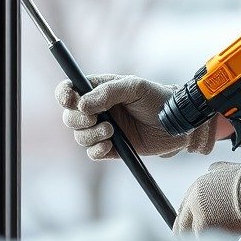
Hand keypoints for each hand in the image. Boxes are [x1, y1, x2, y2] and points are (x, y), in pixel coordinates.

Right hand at [56, 74, 218, 159]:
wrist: (177, 124)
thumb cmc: (158, 98)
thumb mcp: (134, 87)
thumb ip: (107, 92)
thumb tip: (82, 105)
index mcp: (98, 89)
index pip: (70, 90)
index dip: (63, 95)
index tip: (70, 100)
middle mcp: (97, 109)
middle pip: (69, 116)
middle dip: (78, 120)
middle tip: (96, 118)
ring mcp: (104, 129)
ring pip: (80, 136)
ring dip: (90, 135)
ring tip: (112, 131)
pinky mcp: (112, 148)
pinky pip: (93, 153)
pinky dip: (96, 150)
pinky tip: (110, 145)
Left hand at [173, 160, 240, 237]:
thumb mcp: (230, 169)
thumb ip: (215, 173)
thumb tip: (210, 171)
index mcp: (198, 186)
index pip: (184, 210)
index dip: (193, 222)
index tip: (202, 229)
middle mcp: (193, 198)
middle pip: (181, 227)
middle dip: (194, 236)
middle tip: (212, 239)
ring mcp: (197, 212)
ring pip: (197, 237)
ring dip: (215, 237)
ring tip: (235, 225)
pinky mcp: (204, 225)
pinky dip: (226, 240)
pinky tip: (239, 228)